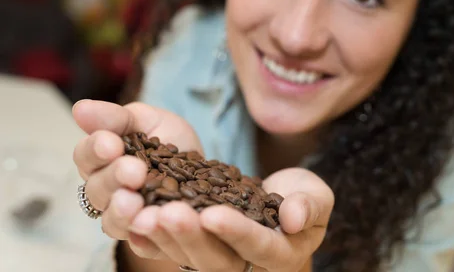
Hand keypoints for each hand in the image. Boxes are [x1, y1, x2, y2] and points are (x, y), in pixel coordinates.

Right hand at [72, 99, 202, 242]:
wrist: (207, 165)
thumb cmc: (169, 138)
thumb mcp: (147, 119)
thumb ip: (116, 118)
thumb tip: (80, 107)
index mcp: (101, 160)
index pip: (86, 156)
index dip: (95, 150)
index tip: (112, 143)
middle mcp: (107, 192)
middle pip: (96, 191)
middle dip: (114, 179)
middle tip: (134, 171)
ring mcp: (127, 217)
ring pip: (112, 221)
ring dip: (122, 212)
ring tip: (135, 201)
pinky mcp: (149, 238)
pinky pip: (142, 243)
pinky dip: (145, 237)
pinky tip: (153, 223)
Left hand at [128, 167, 333, 271]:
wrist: (278, 199)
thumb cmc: (299, 195)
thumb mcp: (314, 195)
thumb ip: (310, 205)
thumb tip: (293, 217)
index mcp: (281, 254)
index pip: (260, 248)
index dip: (236, 233)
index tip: (213, 214)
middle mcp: (248, 266)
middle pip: (217, 261)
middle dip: (191, 237)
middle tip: (168, 213)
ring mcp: (218, 260)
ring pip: (189, 258)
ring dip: (165, 237)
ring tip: (144, 213)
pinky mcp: (196, 249)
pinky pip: (170, 251)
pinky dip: (149, 241)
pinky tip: (133, 223)